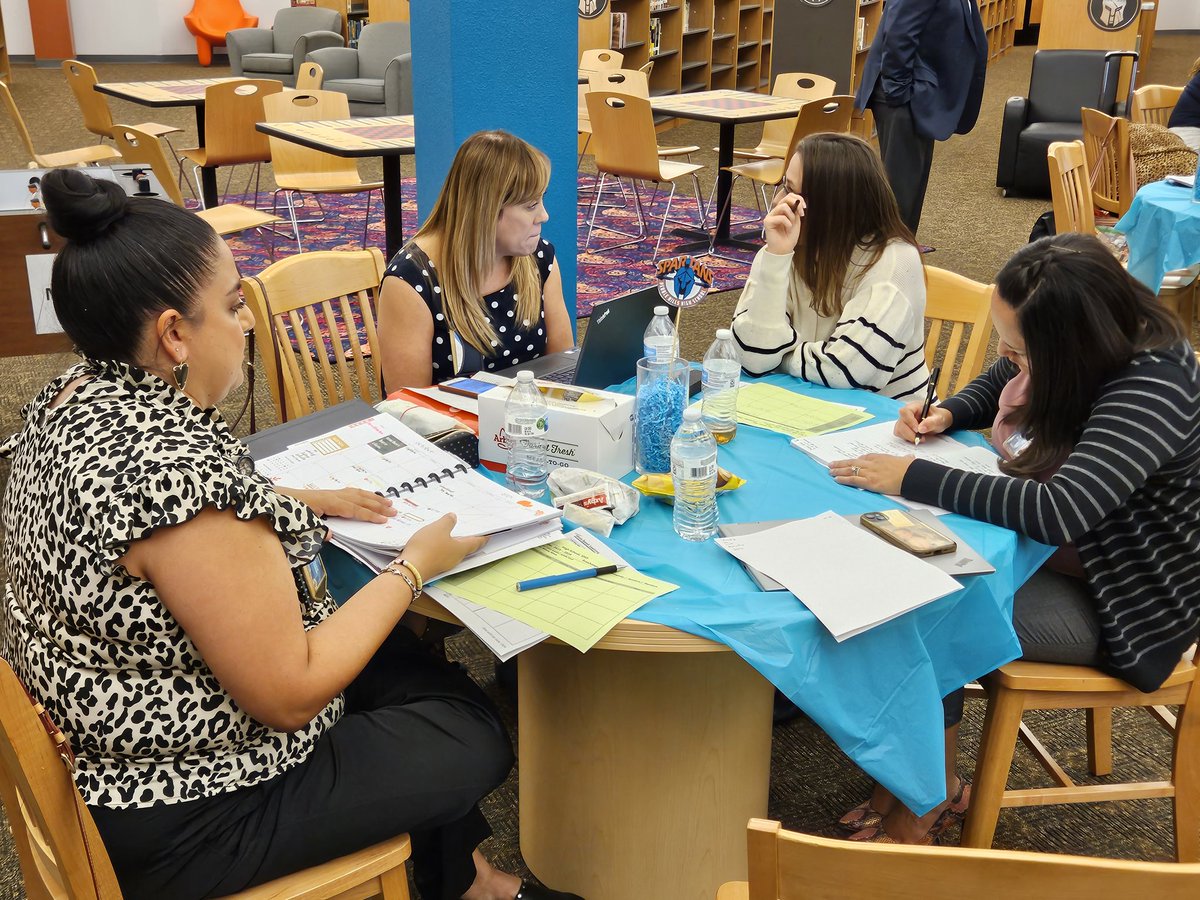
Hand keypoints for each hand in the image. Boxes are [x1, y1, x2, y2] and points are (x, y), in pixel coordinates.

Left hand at [279, 487, 395, 523]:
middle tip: (394, 511)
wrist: (274, 499)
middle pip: (359, 499)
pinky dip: (362, 494)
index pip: (353, 509)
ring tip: (388, 501)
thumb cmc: (288, 512)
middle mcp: (332, 495)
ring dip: (373, 498)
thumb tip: (331, 536)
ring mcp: (330, 493)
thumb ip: (316, 530)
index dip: (369, 515)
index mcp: (327, 503)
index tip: (384, 520)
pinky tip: (367, 496)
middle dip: (377, 505)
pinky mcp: (327, 494)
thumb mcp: (301, 524)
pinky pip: (350, 492)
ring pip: (356, 494)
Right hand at [400, 513, 488, 581]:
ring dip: (455, 543)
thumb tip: (453, 517)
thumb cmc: (427, 548)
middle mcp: (455, 557)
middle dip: (470, 540)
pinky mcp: (433, 565)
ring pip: (454, 551)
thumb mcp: (438, 528)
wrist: (410, 568)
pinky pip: (442, 554)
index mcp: (460, 548)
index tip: (488, 536)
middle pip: (466, 548)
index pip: (476, 542)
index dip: (483, 538)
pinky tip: (437, 542)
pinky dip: (443, 547)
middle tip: (473, 533)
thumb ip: (448, 521)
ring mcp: (444, 563)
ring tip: (454, 534)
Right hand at [763, 192, 804, 255]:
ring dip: (791, 216)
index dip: (798, 198)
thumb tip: (798, 201)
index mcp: (783, 209)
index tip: (804, 207)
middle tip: (801, 213)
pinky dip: (788, 223)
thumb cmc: (789, 236)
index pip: (789, 196)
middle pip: (786, 197)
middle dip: (796, 203)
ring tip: (791, 225)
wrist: (784, 249)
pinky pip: (781, 217)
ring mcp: (771, 215)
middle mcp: (776, 211)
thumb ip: (796, 210)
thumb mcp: (796, 220)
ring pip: (783, 206)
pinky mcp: (767, 221)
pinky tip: (787, 229)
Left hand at [829, 454, 914, 494]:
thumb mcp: (906, 460)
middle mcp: (872, 464)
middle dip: (841, 464)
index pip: (864, 458)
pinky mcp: (870, 482)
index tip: (849, 462)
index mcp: (880, 458)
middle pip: (853, 462)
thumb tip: (910, 457)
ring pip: (850, 470)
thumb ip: (905, 459)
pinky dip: (844, 479)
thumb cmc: (910, 469)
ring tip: (830, 472)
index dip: (855, 461)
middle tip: (832, 464)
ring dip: (839, 471)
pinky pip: (853, 480)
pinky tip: (837, 479)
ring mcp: (870, 473)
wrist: (912, 475)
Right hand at [894, 402, 952, 443]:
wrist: (938, 422)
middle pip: (900, 423)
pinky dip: (907, 438)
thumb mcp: (939, 419)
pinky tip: (916, 438)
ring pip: (899, 430)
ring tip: (920, 438)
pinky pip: (900, 434)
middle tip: (921, 438)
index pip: (905, 412)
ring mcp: (903, 421)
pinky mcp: (903, 428)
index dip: (909, 421)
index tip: (917, 430)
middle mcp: (907, 413)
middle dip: (910, 433)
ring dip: (909, 437)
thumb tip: (921, 429)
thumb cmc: (938, 417)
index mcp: (915, 407)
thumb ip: (931, 422)